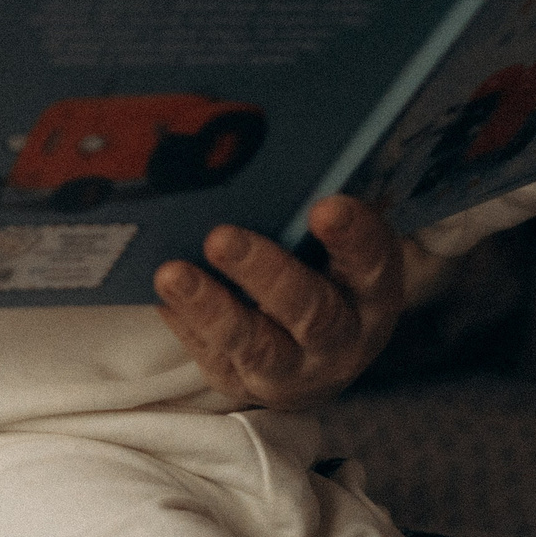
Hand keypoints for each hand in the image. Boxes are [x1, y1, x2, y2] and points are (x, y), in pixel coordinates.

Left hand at [152, 195, 404, 410]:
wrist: (315, 358)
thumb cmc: (322, 275)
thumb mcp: (339, 249)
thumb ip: (321, 212)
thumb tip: (279, 152)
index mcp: (372, 292)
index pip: (372, 262)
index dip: (354, 237)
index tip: (324, 206)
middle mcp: (341, 338)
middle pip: (310, 310)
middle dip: (264, 273)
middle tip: (221, 238)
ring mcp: (293, 369)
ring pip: (256, 346)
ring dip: (211, 307)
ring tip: (173, 274)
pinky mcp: (245, 383)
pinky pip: (213, 356)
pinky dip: (186, 324)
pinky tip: (164, 295)